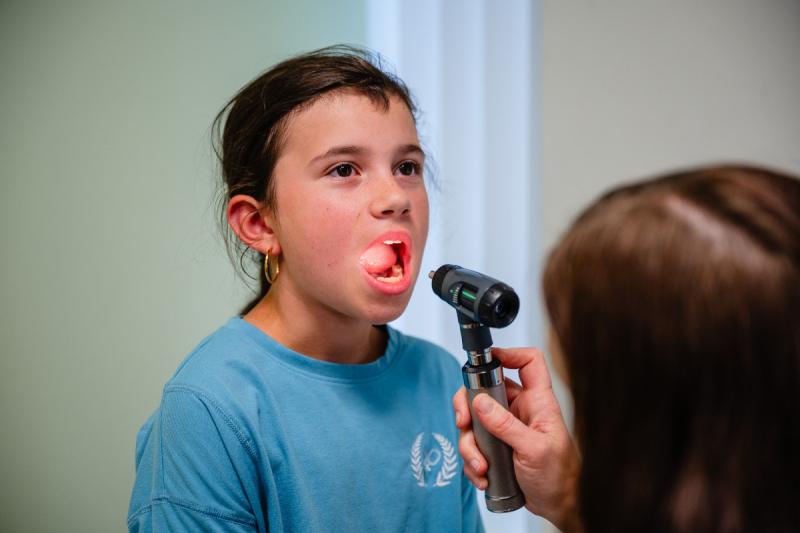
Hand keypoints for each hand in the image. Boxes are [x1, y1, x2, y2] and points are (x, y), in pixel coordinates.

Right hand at [453, 347, 581, 531]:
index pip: (528, 363)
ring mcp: (506, 428)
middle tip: (463, 423)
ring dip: (470, 445)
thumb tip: (480, 402)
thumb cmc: (560, 476)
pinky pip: (474, 445)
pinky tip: (483, 475)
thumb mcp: (534, 449)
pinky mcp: (497, 446)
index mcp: (537, 402)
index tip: (486, 361)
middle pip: (486, 390)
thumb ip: (506, 425)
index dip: (509, 354)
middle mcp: (520, 410)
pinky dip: (472, 461)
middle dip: (468, 408)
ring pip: (475, 422)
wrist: (560, 506)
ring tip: (481, 465)